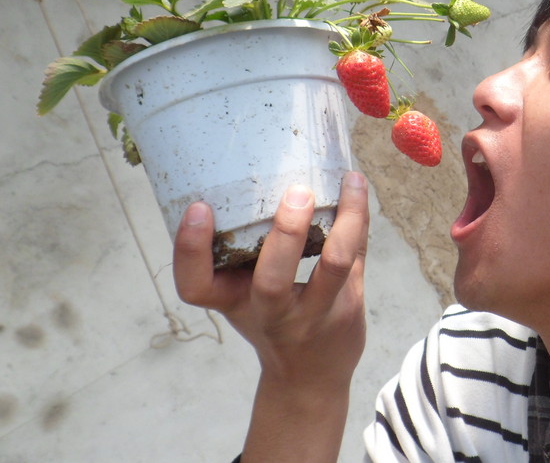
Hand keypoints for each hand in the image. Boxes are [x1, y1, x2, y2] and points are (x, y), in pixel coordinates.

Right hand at [173, 173, 368, 460]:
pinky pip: (358, 254)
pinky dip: (359, 217)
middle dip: (285, 236)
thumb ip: (237, 248)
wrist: (309, 376)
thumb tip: (239, 173)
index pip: (196, 287)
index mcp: (233, 302)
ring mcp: (316, 312)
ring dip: (346, 221)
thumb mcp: (240, 292)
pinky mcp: (350, 304)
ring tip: (350, 180)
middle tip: (297, 192)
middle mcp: (273, 312)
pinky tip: (358, 186)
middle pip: (272, 282)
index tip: (198, 206)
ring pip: (335, 266)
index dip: (190, 249)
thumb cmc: (269, 318)